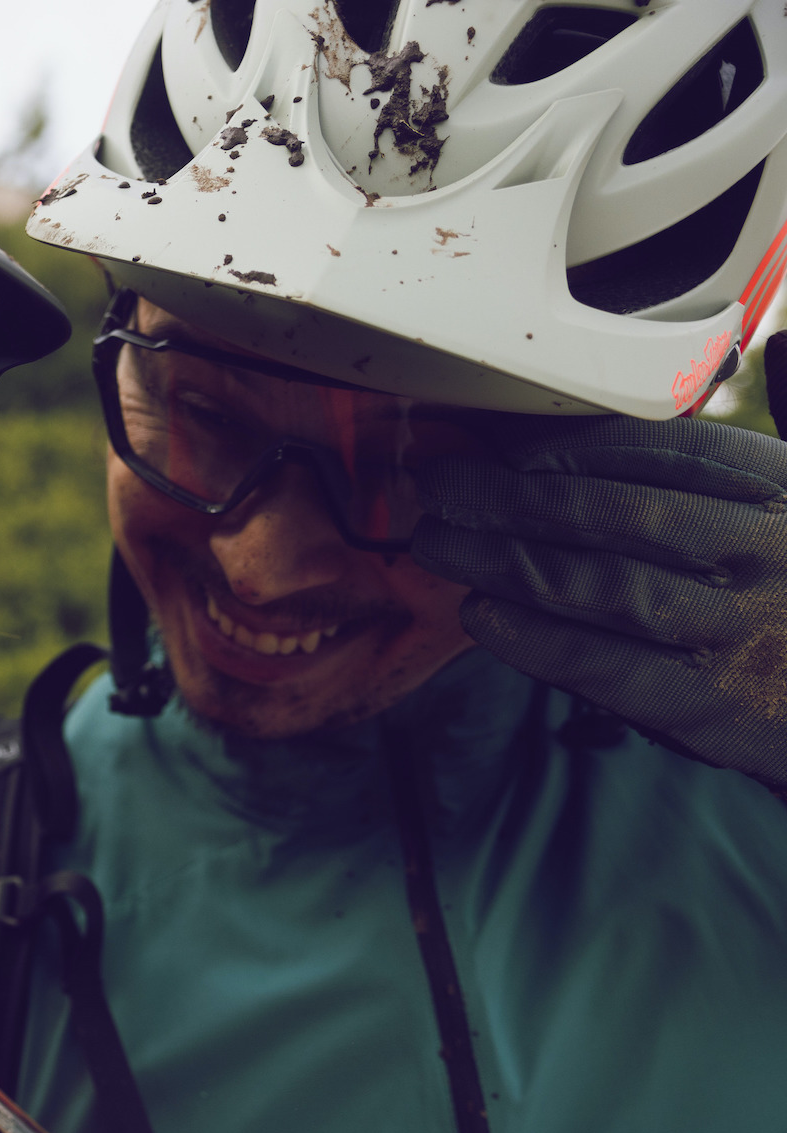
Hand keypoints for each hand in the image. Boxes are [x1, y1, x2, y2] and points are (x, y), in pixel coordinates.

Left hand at [412, 414, 786, 789]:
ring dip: (502, 559)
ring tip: (438, 540)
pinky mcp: (711, 703)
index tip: (494, 432)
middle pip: (615, 510)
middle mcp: (768, 551)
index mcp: (784, 489)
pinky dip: (533, 637)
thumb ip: (741, 447)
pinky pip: (604, 664)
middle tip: (438, 481)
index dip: (566, 438)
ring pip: (599, 583)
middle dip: (509, 492)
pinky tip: (479, 613)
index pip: (664, 448)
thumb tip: (697, 371)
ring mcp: (740, 629)